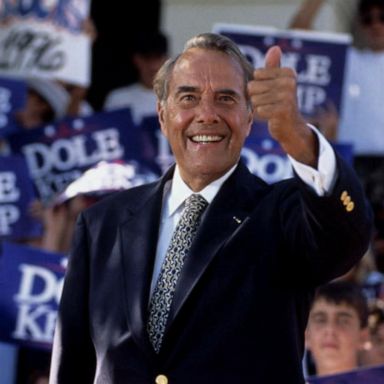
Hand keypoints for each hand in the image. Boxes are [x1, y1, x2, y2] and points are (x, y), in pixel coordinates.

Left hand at [247, 46, 317, 166]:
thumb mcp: (278, 83)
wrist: (291, 127)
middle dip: (256, 97)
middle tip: (269, 103)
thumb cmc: (280, 104)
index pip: (256, 74)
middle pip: (253, 86)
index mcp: (288, 73)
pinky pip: (259, 110)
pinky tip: (271, 117)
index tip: (270, 92)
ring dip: (258, 107)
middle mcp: (289, 82)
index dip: (258, 86)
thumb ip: (274, 66)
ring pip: (254, 99)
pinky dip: (262, 116)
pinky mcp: (282, 111)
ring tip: (270, 109)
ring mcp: (287, 97)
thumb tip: (275, 47)